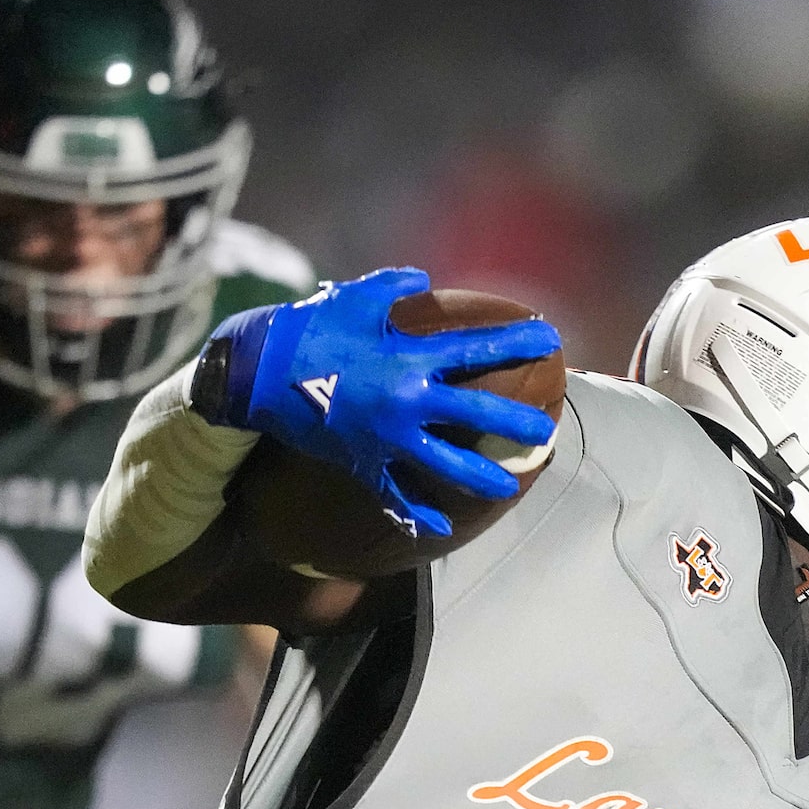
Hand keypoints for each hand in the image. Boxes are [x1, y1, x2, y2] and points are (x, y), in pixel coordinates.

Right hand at [198, 268, 560, 535]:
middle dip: (517, 422)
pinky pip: (396, 496)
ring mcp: (388, 439)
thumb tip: (422, 280)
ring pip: (446, 465)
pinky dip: (417, 514)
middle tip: (545, 431)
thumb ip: (395, 286)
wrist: (258, 375)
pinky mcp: (364, 463)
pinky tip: (442, 528)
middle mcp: (408, 401)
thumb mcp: (354, 298)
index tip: (550, 340)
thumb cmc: (309, 330)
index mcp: (411, 357)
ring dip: (480, 477)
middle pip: (478, 414)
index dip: (517, 343)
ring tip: (509, 486)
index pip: (478, 348)